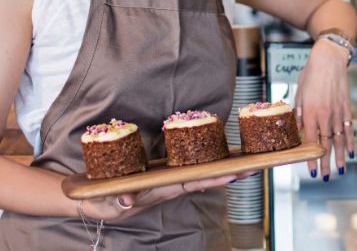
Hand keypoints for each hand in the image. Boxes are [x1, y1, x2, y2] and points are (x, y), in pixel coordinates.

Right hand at [77, 170, 257, 220]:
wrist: (98, 198)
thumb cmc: (104, 200)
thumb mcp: (108, 202)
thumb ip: (118, 201)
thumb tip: (127, 202)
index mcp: (162, 190)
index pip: (193, 184)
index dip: (213, 180)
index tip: (234, 175)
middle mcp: (172, 185)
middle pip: (206, 178)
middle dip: (231, 173)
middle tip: (256, 166)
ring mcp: (171, 179)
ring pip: (203, 172)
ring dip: (226, 167)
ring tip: (249, 160)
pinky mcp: (167, 172)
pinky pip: (192, 166)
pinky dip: (209, 160)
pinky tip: (224, 155)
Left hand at [294, 38, 353, 180]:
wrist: (330, 60)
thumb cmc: (310, 75)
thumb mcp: (299, 93)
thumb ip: (298, 114)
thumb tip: (295, 132)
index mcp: (311, 112)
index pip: (310, 141)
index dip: (311, 158)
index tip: (311, 171)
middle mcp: (326, 115)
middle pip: (326, 144)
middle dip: (325, 162)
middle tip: (325, 178)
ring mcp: (338, 112)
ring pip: (339, 139)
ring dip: (339, 156)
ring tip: (340, 171)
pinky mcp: (347, 108)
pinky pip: (349, 128)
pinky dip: (350, 141)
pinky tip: (351, 152)